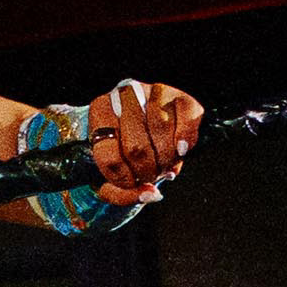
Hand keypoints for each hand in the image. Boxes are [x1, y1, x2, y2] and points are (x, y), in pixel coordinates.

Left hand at [82, 79, 200, 202]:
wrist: (143, 124)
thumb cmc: (122, 151)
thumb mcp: (110, 172)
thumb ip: (122, 192)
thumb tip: (151, 195)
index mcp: (99, 112)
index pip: (108, 156)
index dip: (123, 179)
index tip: (132, 183)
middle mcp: (123, 96)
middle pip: (136, 147)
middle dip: (146, 171)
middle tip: (150, 175)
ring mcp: (152, 91)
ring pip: (161, 132)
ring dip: (165, 159)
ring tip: (163, 165)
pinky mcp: (179, 94)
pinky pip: (186, 119)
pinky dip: (186, 139)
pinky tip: (181, 151)